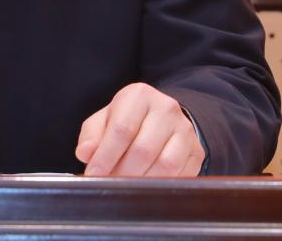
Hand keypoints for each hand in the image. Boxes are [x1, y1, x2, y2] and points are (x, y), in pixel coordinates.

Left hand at [76, 82, 204, 177]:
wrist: (161, 118)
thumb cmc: (127, 119)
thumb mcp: (105, 120)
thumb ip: (92, 135)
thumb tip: (85, 153)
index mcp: (139, 95)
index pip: (121, 130)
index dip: (105, 156)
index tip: (93, 174)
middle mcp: (166, 108)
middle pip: (143, 150)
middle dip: (122, 173)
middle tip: (109, 184)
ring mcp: (184, 129)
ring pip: (164, 165)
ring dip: (142, 182)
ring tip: (126, 186)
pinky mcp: (196, 150)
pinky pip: (180, 175)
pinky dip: (161, 186)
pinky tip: (146, 186)